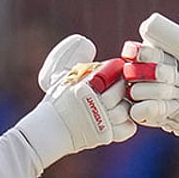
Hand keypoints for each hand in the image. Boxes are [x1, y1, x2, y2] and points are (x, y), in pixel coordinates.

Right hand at [16, 34, 135, 166]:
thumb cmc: (57, 101)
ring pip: (126, 108)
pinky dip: (126, 124)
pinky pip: (128, 127)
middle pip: (121, 88)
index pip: (116, 69)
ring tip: (114, 106)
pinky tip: (117, 119)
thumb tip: (86, 42)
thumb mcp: (62, 74)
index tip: (110, 76)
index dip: (115, 71)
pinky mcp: (107, 135)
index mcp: (86, 84)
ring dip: (123, 107)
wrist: (50, 130)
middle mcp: (95, 101)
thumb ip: (76, 57)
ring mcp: (102, 120)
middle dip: (119, 88)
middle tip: (114, 91)